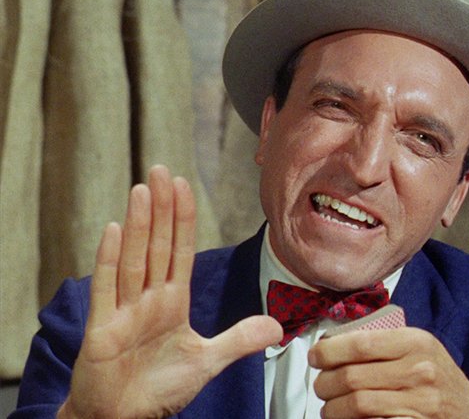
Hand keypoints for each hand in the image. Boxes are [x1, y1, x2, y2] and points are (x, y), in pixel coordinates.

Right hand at [58, 165, 281, 418]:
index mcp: (172, 303)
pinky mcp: (101, 329)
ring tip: (143, 189)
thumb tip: (276, 326)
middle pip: (156, 245)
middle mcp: (148, 300)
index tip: (184, 186)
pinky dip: (108, 260)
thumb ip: (238, 340)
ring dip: (138, 224)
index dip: (183, 219)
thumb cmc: (159, 389)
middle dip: (161, 208)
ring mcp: (124, 311)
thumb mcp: (207, 361)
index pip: (180, 251)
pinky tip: (112, 230)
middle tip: (163, 170)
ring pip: (134, 259)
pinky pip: (106, 289)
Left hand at [308, 327, 468, 418]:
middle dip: (325, 383)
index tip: (316, 356)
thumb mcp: (420, 348)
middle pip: (352, 376)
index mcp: (416, 342)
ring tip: (330, 407)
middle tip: (320, 386)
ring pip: (356, 404)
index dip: (329, 350)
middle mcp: (419, 370)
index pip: (361, 343)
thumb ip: (385, 341)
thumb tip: (334, 342)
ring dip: (333, 408)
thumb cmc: (438, 377)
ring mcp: (419, 402)